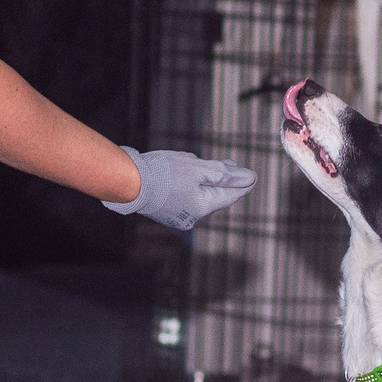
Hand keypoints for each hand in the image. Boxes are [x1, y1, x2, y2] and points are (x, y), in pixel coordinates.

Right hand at [100, 147, 255, 231]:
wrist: (128, 182)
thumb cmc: (163, 173)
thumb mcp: (198, 168)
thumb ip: (224, 174)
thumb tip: (250, 178)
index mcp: (203, 206)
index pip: (230, 194)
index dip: (242, 183)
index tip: (252, 175)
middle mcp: (192, 216)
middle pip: (215, 196)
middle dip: (223, 180)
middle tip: (231, 165)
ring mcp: (178, 216)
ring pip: (199, 195)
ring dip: (205, 181)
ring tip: (208, 166)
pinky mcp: (165, 211)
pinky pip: (185, 197)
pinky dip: (189, 186)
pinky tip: (185, 174)